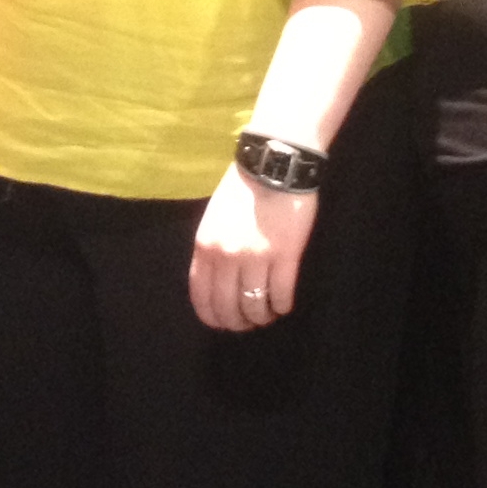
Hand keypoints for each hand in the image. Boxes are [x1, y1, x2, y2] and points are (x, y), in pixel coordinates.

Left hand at [188, 163, 316, 331]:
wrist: (274, 164)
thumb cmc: (243, 187)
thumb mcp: (213, 218)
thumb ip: (212, 249)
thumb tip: (216, 281)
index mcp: (205, 246)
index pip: (201, 296)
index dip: (212, 316)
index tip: (222, 323)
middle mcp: (227, 257)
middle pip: (228, 307)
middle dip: (237, 322)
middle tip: (247, 324)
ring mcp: (256, 258)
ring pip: (255, 306)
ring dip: (261, 317)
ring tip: (267, 315)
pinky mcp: (285, 256)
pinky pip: (281, 294)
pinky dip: (282, 306)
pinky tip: (283, 305)